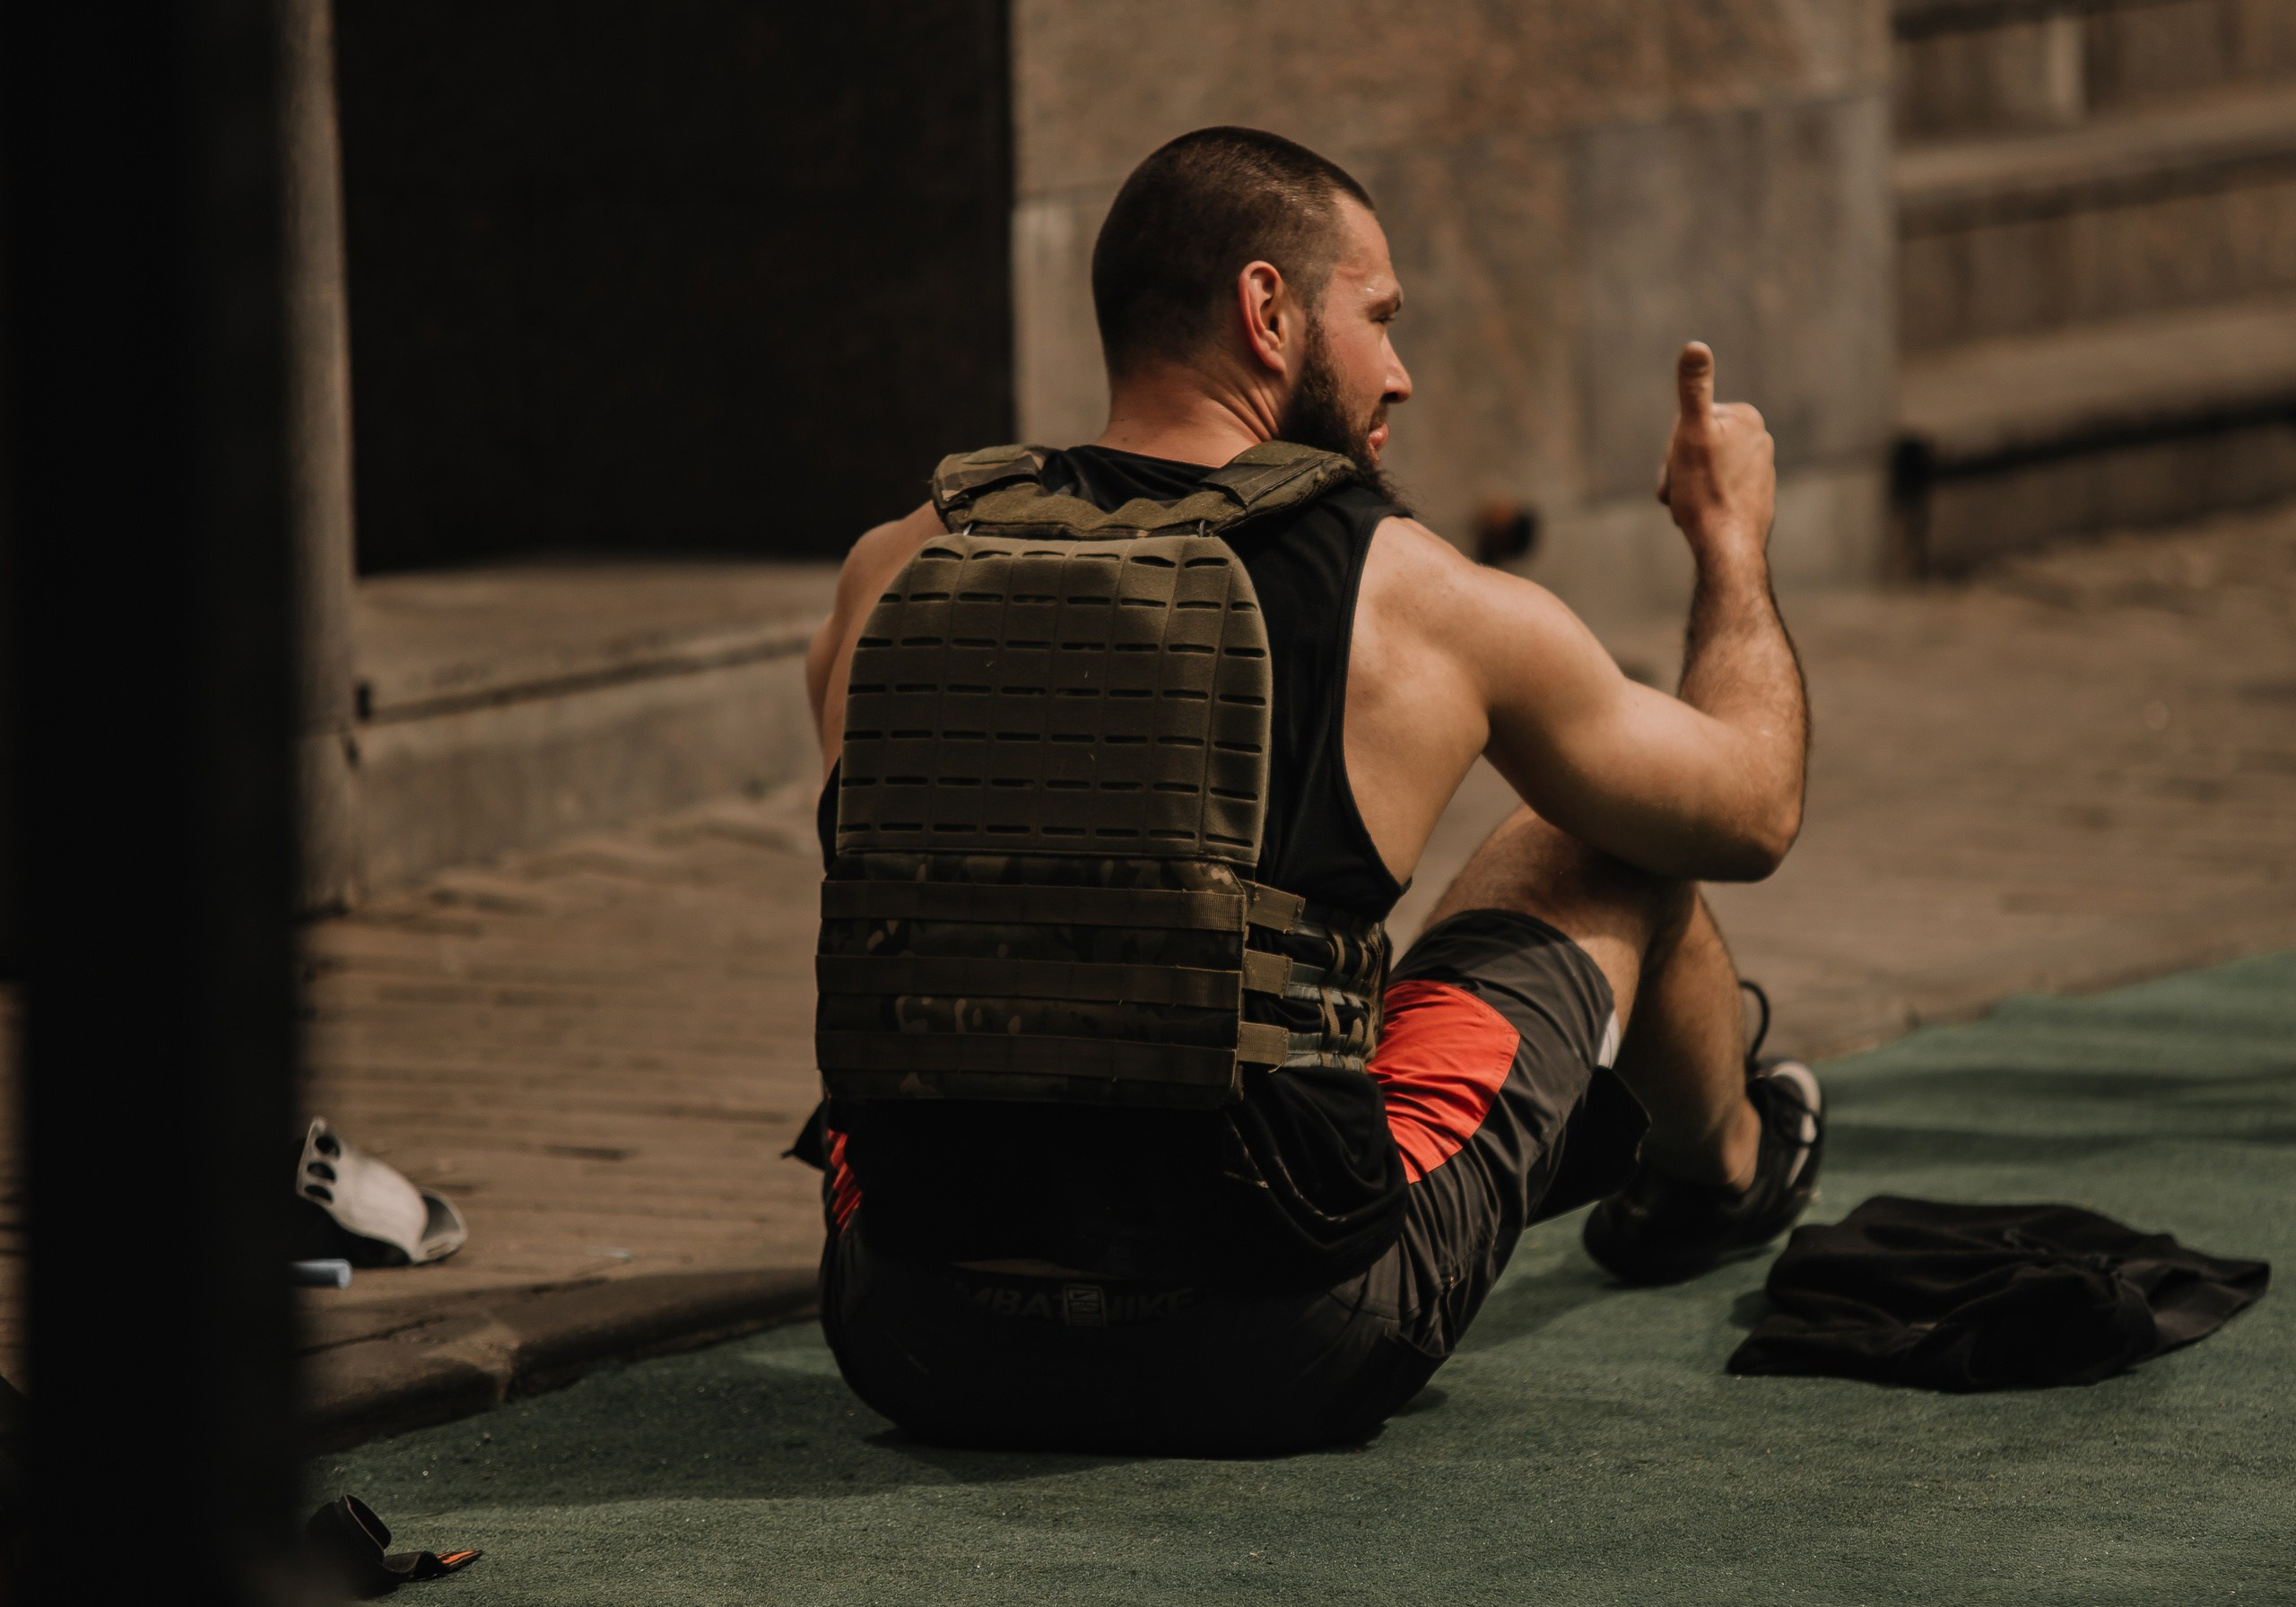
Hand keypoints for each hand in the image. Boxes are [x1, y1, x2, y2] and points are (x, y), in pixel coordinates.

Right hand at [1656, 342, 1774, 567]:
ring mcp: (1761, 469)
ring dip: (1688, 486)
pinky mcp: (1757, 495)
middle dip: (1680, 467)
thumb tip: (1695, 345)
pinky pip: (1719, 488)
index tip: (1683, 464)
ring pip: (1706, 468)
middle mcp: (1760, 439)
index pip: (1690, 420)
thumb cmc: (1706, 490)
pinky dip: (1705, 499)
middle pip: (1699, 444)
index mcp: (1747, 417)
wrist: (1728, 545)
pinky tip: (1704, 516)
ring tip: (1690, 505)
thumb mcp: (1691, 432)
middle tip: (1681, 490)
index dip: (1675, 444)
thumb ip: (1693, 387)